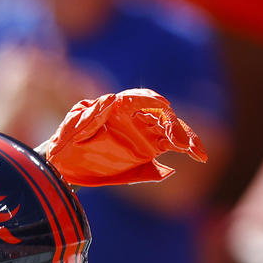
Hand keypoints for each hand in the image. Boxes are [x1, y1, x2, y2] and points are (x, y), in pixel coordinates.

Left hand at [35, 88, 207, 186]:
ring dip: (186, 138)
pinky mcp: (146, 150)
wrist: (64, 165)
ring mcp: (142, 133)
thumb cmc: (65, 142)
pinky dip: (184, 149)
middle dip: (175, 127)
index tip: (164, 106)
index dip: (153, 101)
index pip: (141, 98)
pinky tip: (197, 156)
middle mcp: (134, 117)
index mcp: (118, 107)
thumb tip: (111, 97)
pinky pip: (169, 146)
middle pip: (161, 116)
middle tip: (184, 144)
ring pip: (170, 130)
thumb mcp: (74, 129)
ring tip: (198, 152)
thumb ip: (93, 116)